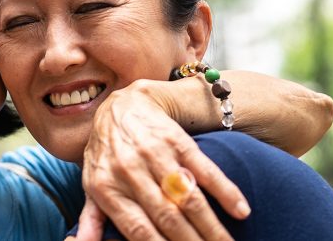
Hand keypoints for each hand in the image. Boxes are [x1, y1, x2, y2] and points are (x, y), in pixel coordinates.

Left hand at [81, 80, 250, 240]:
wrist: (122, 105)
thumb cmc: (106, 153)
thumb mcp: (92, 184)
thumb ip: (91, 218)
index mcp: (107, 188)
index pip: (138, 230)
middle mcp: (129, 171)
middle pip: (167, 217)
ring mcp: (155, 154)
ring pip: (187, 197)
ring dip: (211, 225)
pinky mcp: (177, 140)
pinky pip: (205, 169)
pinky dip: (225, 191)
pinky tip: (241, 211)